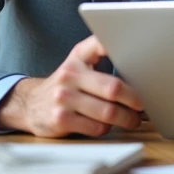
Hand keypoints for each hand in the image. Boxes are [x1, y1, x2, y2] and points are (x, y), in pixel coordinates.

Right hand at [0, 36, 144, 137]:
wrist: (30, 104)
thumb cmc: (66, 84)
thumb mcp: (78, 63)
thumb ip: (101, 56)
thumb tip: (140, 65)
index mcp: (78, 56)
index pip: (98, 44)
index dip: (115, 45)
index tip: (135, 47)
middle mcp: (69, 74)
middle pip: (113, 88)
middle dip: (134, 100)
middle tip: (143, 106)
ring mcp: (63, 98)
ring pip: (108, 112)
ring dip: (126, 118)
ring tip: (132, 119)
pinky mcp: (60, 119)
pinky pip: (96, 127)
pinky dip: (107, 128)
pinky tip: (108, 125)